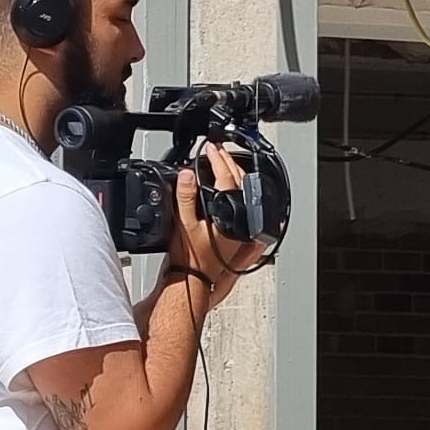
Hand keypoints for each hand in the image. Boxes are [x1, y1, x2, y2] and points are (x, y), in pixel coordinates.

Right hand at [167, 146, 268, 290]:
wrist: (192, 280)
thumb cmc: (190, 259)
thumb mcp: (183, 223)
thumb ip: (186, 197)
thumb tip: (186, 175)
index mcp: (230, 217)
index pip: (227, 179)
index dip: (218, 160)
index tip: (211, 149)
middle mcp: (241, 222)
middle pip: (241, 183)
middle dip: (229, 162)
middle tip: (217, 151)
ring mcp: (241, 228)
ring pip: (245, 193)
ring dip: (235, 175)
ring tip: (224, 163)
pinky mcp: (238, 233)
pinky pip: (243, 205)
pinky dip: (237, 191)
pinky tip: (229, 190)